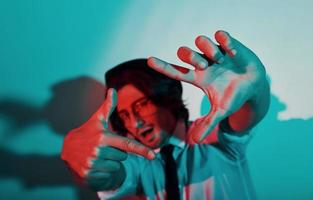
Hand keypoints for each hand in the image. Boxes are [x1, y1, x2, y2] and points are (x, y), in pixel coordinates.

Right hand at [61, 88, 154, 190]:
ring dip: (111, 163)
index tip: (154, 156)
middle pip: (123, 156)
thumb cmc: (88, 132)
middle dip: (117, 152)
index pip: (127, 145)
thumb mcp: (97, 120)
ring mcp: (92, 164)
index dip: (142, 150)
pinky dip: (104, 172)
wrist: (67, 150)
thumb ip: (107, 106)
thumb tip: (113, 90)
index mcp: (103, 137)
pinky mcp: (88, 175)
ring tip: (99, 156)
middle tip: (105, 147)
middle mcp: (98, 151)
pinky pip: (107, 176)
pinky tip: (95, 165)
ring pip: (116, 167)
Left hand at [148, 30, 266, 142]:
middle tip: (205, 66)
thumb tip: (194, 141)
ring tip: (222, 59)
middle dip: (191, 57)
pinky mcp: (228, 44)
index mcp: (198, 78)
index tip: (149, 61)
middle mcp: (203, 63)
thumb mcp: (221, 111)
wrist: (255, 85)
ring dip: (209, 50)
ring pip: (200, 41)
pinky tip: (233, 52)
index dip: (162, 67)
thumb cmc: (234, 97)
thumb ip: (208, 124)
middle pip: (184, 52)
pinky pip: (221, 36)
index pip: (175, 71)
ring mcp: (215, 52)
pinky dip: (226, 42)